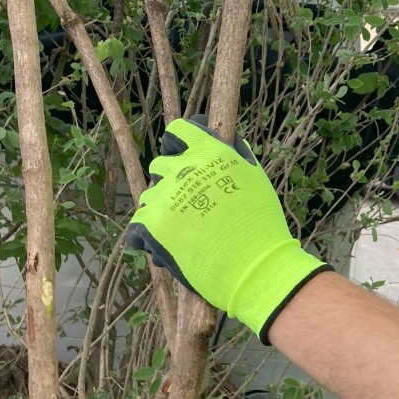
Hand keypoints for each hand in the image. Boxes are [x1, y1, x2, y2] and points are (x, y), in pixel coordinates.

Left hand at [125, 116, 328, 342]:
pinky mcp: (152, 225)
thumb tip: (227, 138)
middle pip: (159, 165)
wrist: (254, 267)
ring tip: (185, 230)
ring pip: (149, 197)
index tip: (183, 155)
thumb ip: (237, 153)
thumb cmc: (261, 224)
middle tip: (191, 204)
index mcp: (210, 153)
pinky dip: (147, 236)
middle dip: (171, 180)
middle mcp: (184, 169)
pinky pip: (136, 227)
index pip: (178, 130)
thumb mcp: (256, 177)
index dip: (178, 143)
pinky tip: (167, 244)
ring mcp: (165, 197)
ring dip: (162, 209)